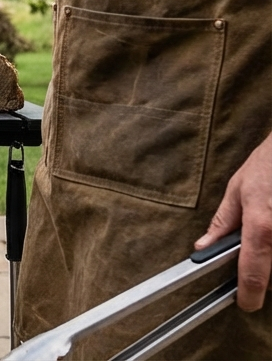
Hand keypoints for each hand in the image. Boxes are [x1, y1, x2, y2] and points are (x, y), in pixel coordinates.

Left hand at [196, 133, 271, 310]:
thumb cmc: (268, 164)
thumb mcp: (240, 188)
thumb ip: (224, 222)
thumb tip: (204, 248)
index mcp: (261, 222)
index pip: (254, 268)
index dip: (250, 292)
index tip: (246, 303)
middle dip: (266, 273)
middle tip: (260, 248)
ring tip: (268, 229)